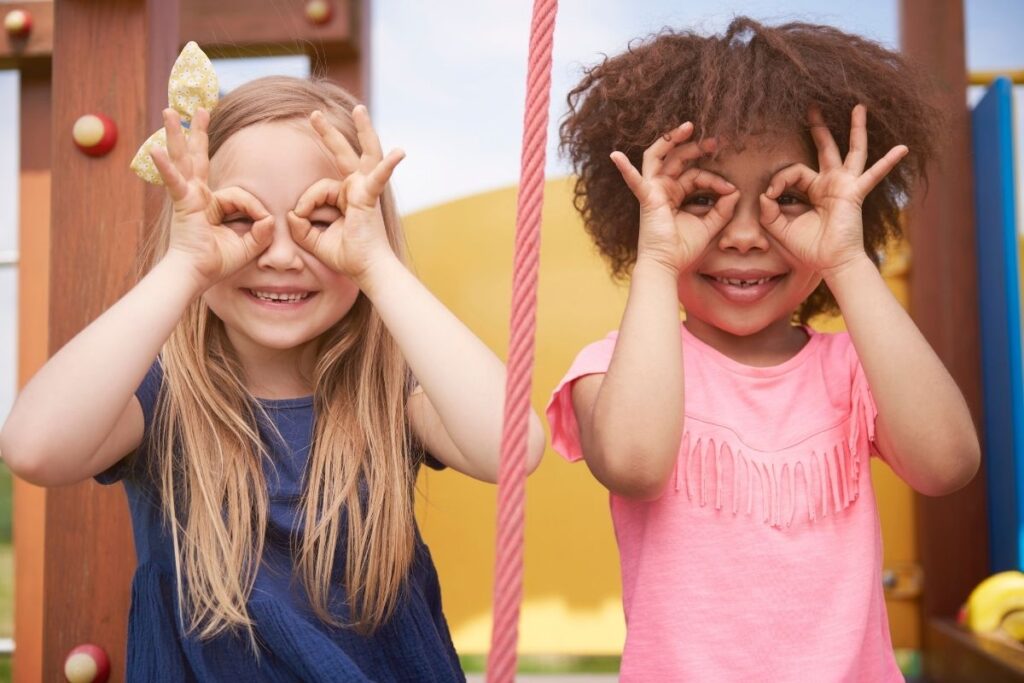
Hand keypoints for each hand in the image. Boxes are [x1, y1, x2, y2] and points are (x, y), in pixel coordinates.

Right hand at [150, 108, 273, 288]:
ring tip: (170, 111)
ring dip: (177, 134)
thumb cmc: (216, 263)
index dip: (255, 209)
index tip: (263, 224)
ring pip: (184, 159)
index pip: (239, 194)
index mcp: (211, 204)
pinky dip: (166, 167)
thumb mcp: (247, 245)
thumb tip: (272, 220)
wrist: (195, 274)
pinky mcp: (181, 202)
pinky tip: (156, 150)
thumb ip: (262, 232)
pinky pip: (175, 182)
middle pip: (197, 157)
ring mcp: (187, 196)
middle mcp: (196, 195)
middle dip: (198, 133)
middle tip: (199, 109)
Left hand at [287, 106, 404, 283]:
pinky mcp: (371, 196)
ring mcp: (366, 189)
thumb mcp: (313, 239)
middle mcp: (357, 188)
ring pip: (356, 156)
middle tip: (314, 114)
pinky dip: (388, 165)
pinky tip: (399, 153)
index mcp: (346, 197)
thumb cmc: (347, 256)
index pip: (318, 188)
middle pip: (345, 154)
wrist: (367, 270)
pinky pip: (378, 176)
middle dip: (329, 133)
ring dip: (363, 129)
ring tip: (359, 109)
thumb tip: (291, 212)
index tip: (301, 220)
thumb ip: (300, 224)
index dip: (305, 204)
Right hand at [611, 122, 737, 274]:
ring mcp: (653, 191)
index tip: (731, 189)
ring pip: (660, 157)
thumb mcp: (709, 225)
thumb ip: (722, 209)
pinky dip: (624, 168)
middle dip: (696, 147)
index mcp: (675, 194)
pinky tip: (615, 156)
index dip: (715, 179)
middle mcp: (663, 188)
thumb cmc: (683, 248)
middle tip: (715, 141)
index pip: (696, 175)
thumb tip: (735, 191)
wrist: (667, 265)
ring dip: (672, 140)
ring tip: (689, 127)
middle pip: (678, 159)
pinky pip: (634, 181)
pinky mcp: (647, 198)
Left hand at [759, 105, 907, 276]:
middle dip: (818, 128)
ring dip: (855, 129)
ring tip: (858, 107)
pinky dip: (887, 162)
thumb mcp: (780, 228)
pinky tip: (902, 148)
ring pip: (852, 151)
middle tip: (811, 106)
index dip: (779, 180)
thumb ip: (769, 211)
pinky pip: (873, 175)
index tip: (770, 195)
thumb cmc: (809, 247)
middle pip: (825, 149)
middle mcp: (830, 183)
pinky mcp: (855, 193)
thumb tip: (765, 194)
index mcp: (812, 190)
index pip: (793, 172)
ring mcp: (845, 185)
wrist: (831, 263)